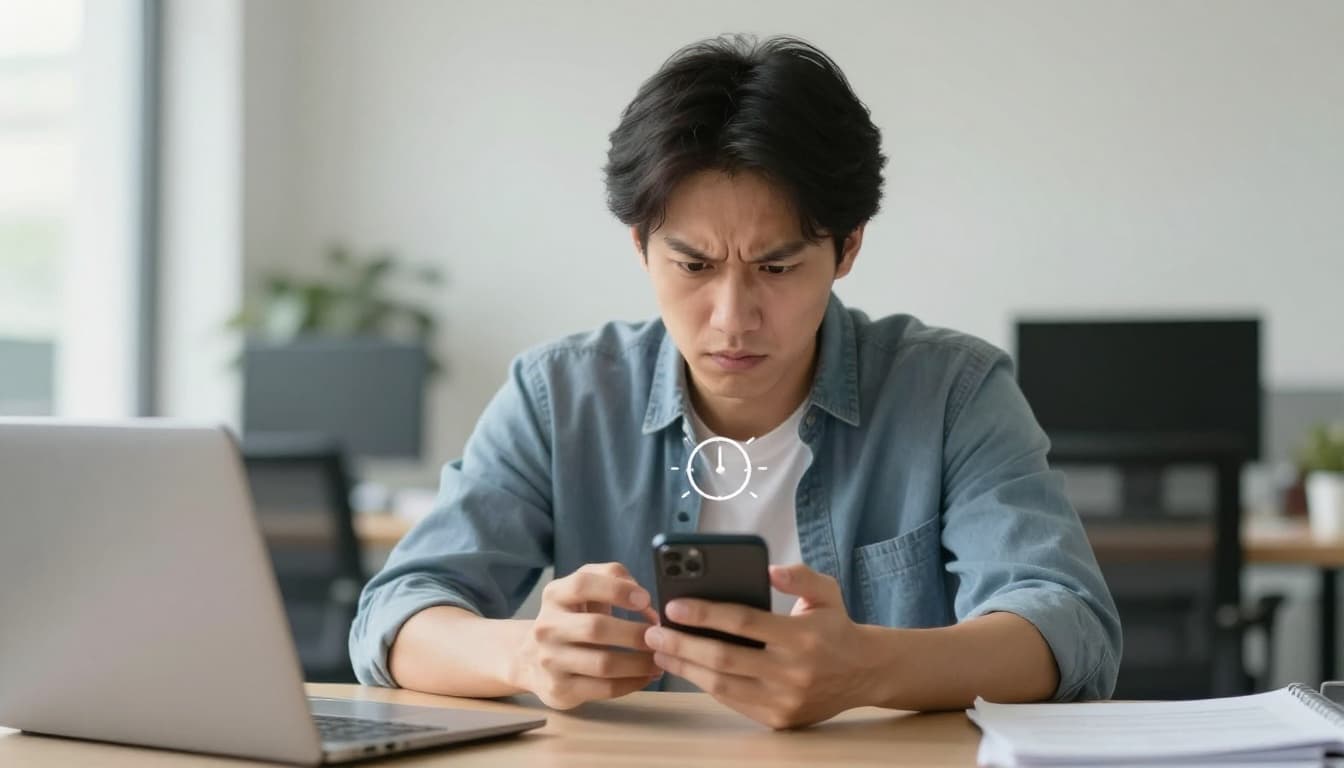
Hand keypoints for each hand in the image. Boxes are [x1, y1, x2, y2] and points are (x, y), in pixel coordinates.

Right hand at [511, 562, 661, 708]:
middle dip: (635, 633)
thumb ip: (613, 579)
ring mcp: (550, 661)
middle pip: (596, 628)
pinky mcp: (560, 690)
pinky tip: (647, 676)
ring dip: (640, 662)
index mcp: (554, 596)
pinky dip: (633, 682)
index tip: (645, 599)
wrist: (531, 659)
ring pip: (603, 663)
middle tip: (661, 636)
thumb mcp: (584, 591)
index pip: (582, 585)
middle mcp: (547, 627)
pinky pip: (604, 688)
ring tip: (660, 658)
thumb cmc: (572, 618)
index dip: (616, 590)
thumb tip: (645, 601)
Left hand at [643, 563, 872, 728]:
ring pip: (722, 685)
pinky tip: (687, 669)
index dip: (704, 613)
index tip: (673, 605)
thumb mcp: (826, 592)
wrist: (865, 673)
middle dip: (682, 644)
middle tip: (653, 633)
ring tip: (660, 653)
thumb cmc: (835, 626)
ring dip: (685, 669)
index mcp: (801, 636)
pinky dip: (706, 685)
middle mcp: (792, 671)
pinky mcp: (779, 719)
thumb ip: (800, 576)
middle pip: (724, 658)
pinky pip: (733, 702)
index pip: (743, 622)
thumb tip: (769, 570)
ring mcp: (784, 700)